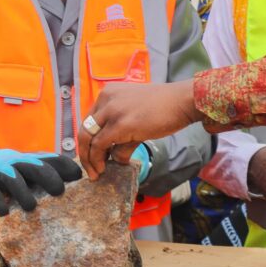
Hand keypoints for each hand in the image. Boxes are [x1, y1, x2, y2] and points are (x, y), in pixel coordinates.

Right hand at [0, 148, 82, 215]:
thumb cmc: (14, 172)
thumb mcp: (30, 168)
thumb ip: (51, 173)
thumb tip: (80, 178)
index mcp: (32, 160)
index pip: (53, 159)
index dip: (66, 166)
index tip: (78, 177)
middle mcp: (17, 163)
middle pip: (36, 167)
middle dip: (49, 177)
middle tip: (58, 191)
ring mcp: (0, 172)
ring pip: (15, 180)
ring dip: (24, 194)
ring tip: (30, 207)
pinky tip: (5, 212)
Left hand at [78, 80, 200, 179]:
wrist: (181, 101)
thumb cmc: (164, 107)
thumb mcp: (136, 116)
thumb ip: (122, 135)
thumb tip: (115, 157)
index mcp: (108, 93)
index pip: (89, 120)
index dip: (89, 141)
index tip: (91, 156)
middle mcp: (105, 99)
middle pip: (84, 130)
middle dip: (85, 153)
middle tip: (91, 169)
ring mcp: (111, 111)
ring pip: (89, 139)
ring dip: (90, 160)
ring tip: (97, 173)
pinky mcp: (119, 124)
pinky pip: (100, 145)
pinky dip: (99, 159)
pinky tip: (105, 168)